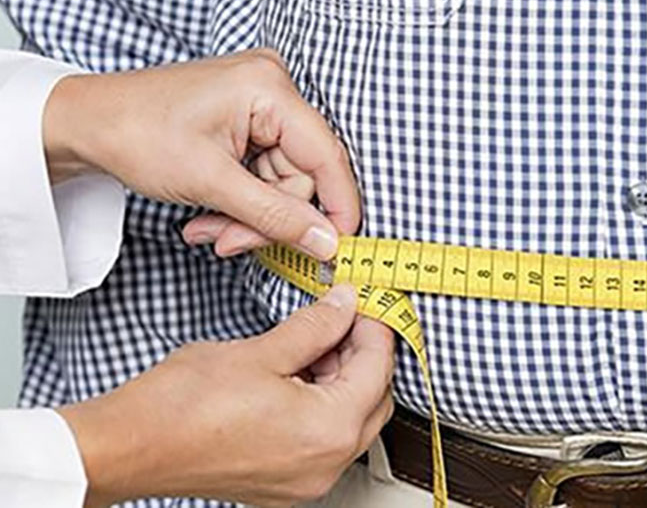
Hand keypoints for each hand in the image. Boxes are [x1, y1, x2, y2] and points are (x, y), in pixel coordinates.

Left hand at [42, 49, 359, 259]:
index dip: (337, 206)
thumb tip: (327, 241)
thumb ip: (276, 215)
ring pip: (282, 182)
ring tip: (208, 230)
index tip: (337, 248)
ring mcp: (261, 104)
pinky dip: (241, 203)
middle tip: (229, 242)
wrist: (86, 123)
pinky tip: (210, 215)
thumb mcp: (211, 183)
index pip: (326, 155)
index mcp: (269, 89)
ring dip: (249, 217)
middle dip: (268, 218)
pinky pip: (265, 175)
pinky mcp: (248, 120)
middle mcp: (273, 89)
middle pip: (302, 175)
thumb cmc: (135, 135)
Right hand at [56, 284, 394, 506]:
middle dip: (363, 354)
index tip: (362, 302)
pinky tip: (298, 375)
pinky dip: (322, 406)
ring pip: (352, 422)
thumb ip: (316, 327)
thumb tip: (344, 306)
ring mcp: (307, 480)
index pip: (377, 368)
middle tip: (341, 318)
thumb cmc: (181, 407)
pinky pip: (325, 441)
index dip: (374, 326)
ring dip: (343, 380)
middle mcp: (327, 464)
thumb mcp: (262, 351)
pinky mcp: (286, 484)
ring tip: (313, 343)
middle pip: (374, 399)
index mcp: (329, 430)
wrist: (129, 447)